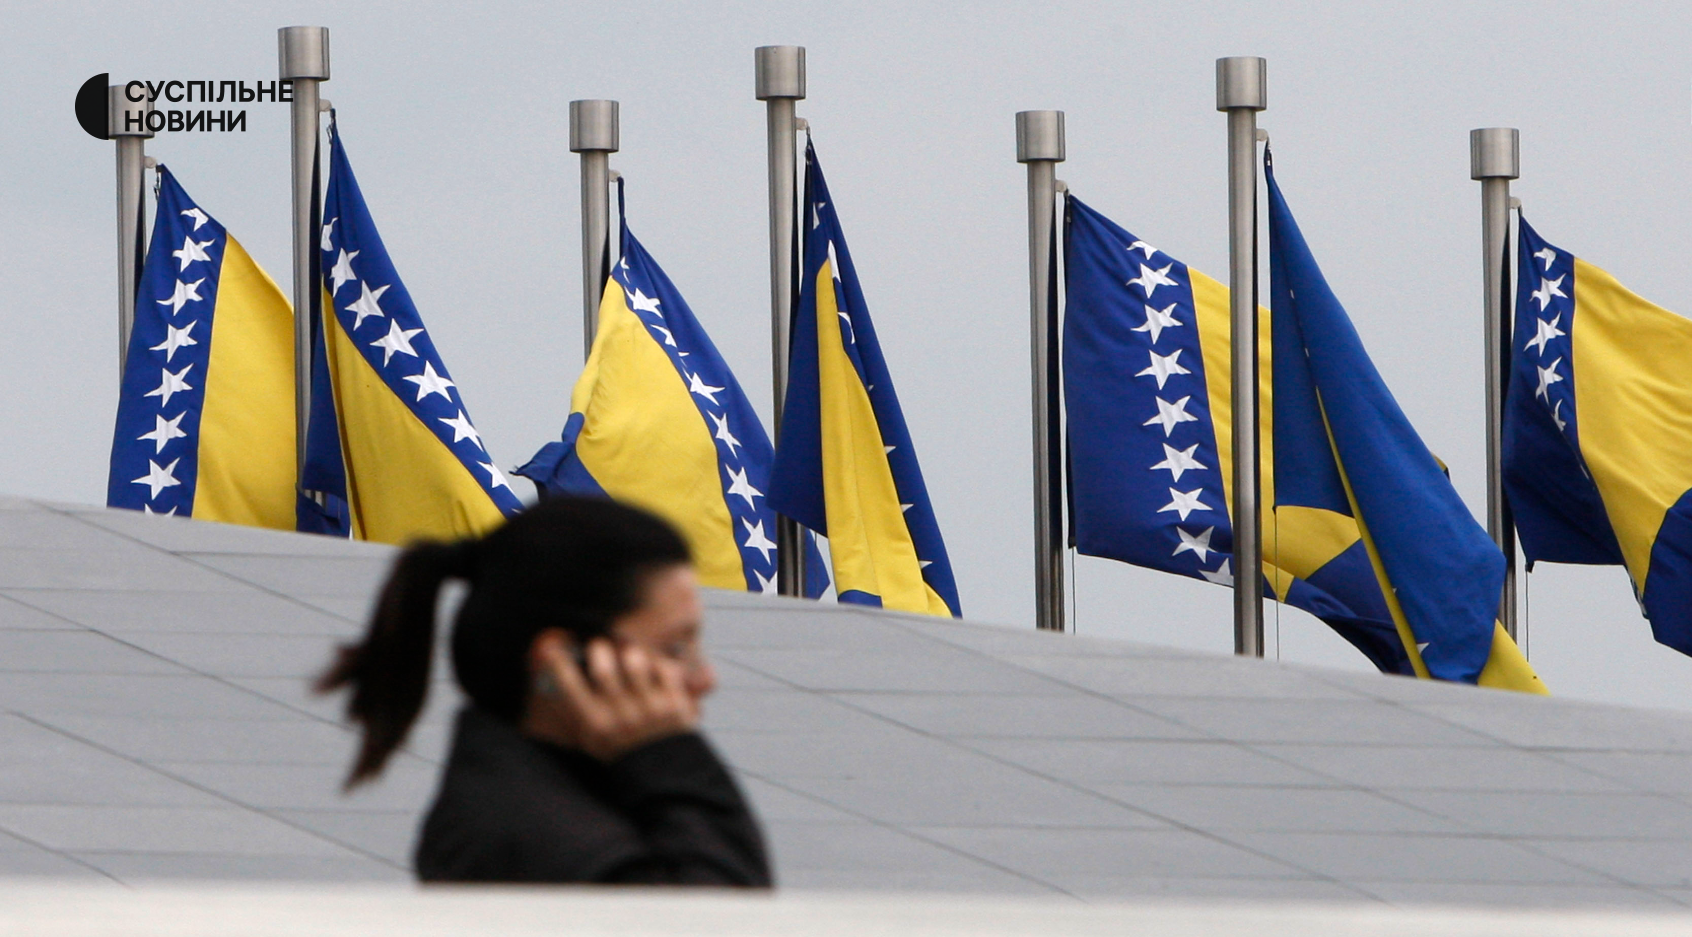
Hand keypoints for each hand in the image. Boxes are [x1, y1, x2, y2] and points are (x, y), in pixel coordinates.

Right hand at [526, 631, 699, 761]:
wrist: (663, 775)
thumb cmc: (622, 752)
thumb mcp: (592, 739)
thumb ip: (576, 711)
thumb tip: (552, 678)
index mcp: (597, 726)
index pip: (569, 686)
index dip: (557, 663)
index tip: (553, 651)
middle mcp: (621, 716)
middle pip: (603, 667)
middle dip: (598, 650)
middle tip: (600, 649)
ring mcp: (650, 708)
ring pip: (635, 660)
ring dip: (630, 654)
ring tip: (630, 661)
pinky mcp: (675, 703)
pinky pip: (664, 667)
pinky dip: (659, 663)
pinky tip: (655, 672)